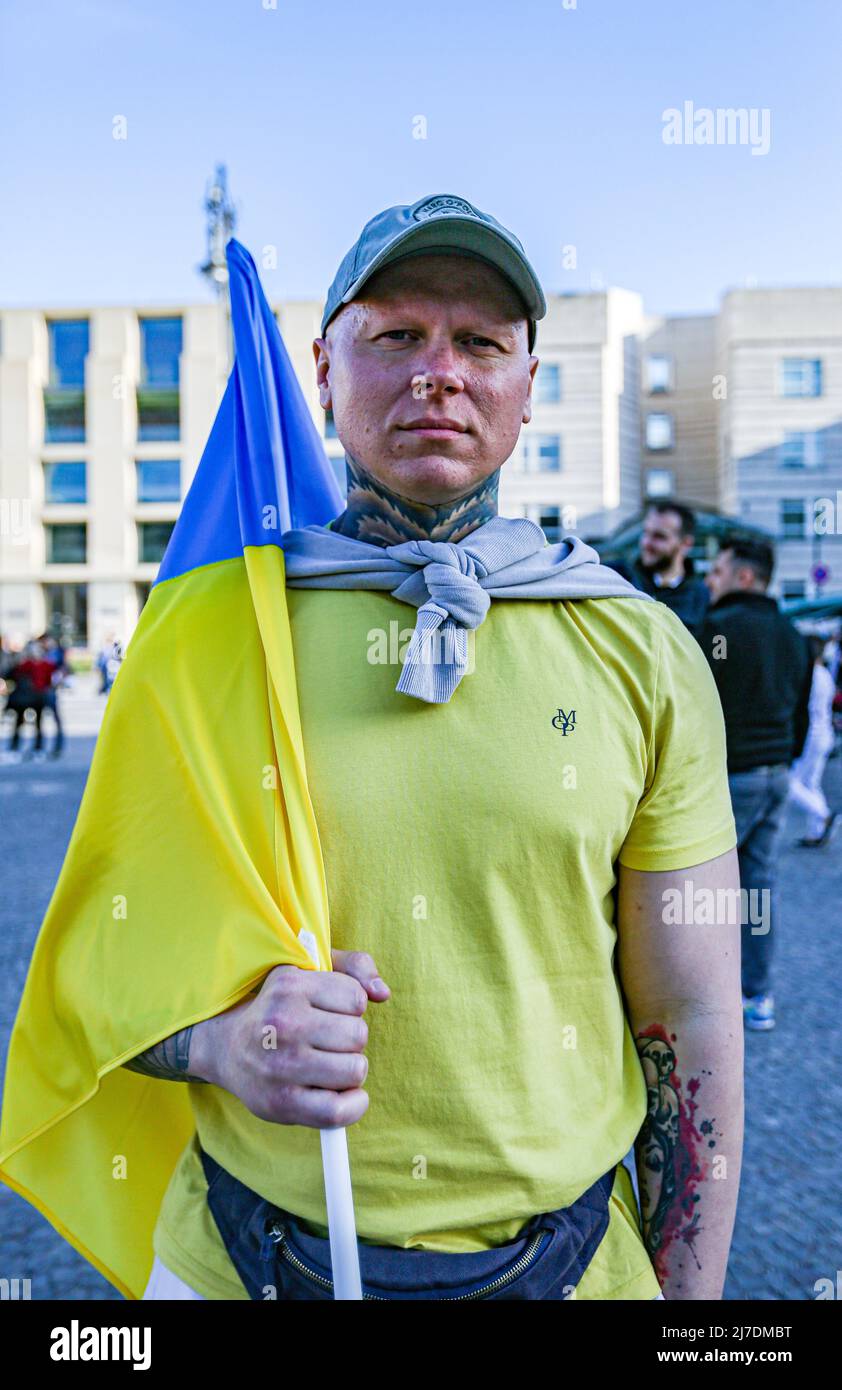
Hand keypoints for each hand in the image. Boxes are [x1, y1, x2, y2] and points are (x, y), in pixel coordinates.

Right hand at [188, 950, 389, 1128]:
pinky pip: (340, 1110)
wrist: (226, 1048)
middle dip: (350, 1040)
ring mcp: (282, 1066)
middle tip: (326, 1041)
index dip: (351, 1008)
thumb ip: (354, 967)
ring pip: (355, 1069)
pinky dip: (353, 1104)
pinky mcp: (282, 1103)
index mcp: (289, 985)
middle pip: (358, 1035)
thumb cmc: (279, 1008)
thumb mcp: (309, 972)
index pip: (356, 998)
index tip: (330, 1012)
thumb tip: (382, 993)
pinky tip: (341, 1093)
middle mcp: (283, 1023)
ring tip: (327, 1064)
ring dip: (349, 1069)